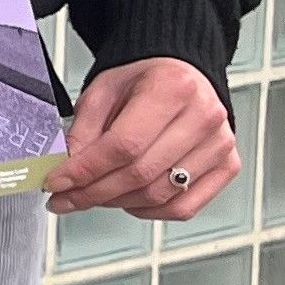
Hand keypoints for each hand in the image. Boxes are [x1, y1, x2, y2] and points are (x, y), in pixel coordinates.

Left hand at [50, 58, 239, 218]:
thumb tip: (66, 172)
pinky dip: (149, 211)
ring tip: (92, 195)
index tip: (57, 183)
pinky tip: (128, 200)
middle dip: (94, 192)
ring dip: (117, 202)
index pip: (124, 145)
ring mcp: (220, 144)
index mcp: (172, 88)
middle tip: (66, 197)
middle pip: (141, 174)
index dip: (85, 170)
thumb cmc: (144, 80)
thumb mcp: (103, 92)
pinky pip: (184, 207)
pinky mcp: (227, 165)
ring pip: (160, 195)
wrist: (180, 73)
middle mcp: (204, 117)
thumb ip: (83, 132)